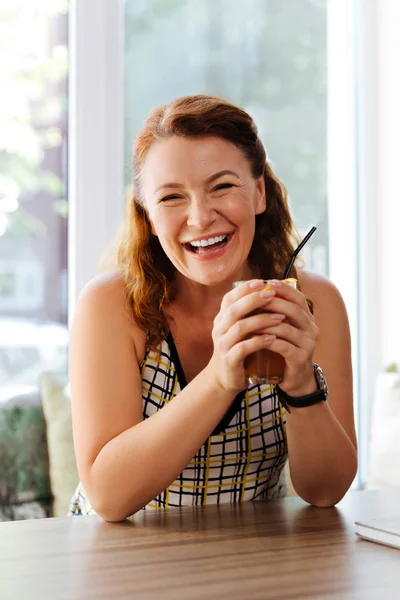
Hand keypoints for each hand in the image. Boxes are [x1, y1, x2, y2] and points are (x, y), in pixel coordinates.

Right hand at [208, 279, 281, 392]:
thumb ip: (247, 314)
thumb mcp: (239, 330)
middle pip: (234, 310)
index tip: (261, 282)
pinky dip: (259, 341)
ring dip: (261, 320)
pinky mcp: (229, 360)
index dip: (244, 289)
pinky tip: (273, 338)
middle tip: (272, 295)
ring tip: (280, 317)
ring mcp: (223, 345)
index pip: (229, 298)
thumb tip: (269, 292)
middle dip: (254, 300)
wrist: (225, 378)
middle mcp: (219, 329)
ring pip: (240, 328)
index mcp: (221, 319)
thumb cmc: (237, 350)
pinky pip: (244, 348)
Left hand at [261, 279, 318, 394]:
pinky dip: (268, 341)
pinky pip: (283, 346)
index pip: (298, 298)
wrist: (294, 379)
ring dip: (266, 323)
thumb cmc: (284, 350)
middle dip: (273, 303)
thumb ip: (276, 312)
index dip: (284, 289)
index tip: (268, 282)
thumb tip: (257, 290)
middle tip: (254, 299)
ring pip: (287, 328)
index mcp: (307, 318)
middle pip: (293, 310)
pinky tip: (255, 338)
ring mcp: (308, 344)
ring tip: (249, 319)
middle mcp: (311, 329)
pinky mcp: (300, 359)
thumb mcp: (283, 329)